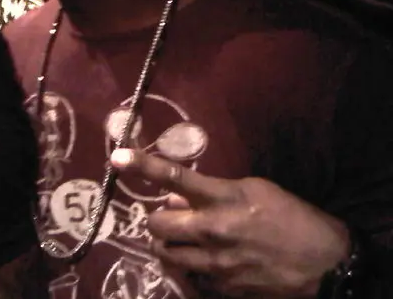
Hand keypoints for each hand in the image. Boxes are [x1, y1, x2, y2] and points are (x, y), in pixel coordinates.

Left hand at [111, 150, 350, 297]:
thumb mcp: (254, 190)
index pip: (173, 177)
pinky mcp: (221, 289)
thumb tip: (176, 196)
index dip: (142, 165)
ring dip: (167, 246)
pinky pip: (187, 277)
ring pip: (165, 254)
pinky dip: (189, 268)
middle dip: (156, 221)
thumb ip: (213, 191)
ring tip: (183, 241)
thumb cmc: (291, 217)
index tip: (117, 157)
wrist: (326, 264)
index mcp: (223, 198)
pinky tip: (205, 263)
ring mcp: (215, 264)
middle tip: (169, 219)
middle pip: (156, 225)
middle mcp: (212, 230)